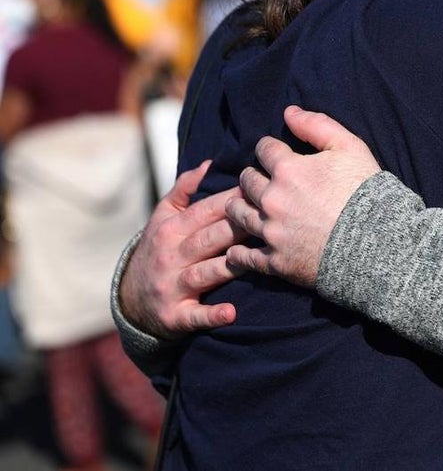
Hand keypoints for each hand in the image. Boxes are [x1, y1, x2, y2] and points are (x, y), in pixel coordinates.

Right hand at [119, 161, 246, 339]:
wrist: (130, 300)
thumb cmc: (159, 249)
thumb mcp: (162, 218)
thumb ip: (184, 190)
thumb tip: (209, 163)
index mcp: (172, 229)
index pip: (207, 211)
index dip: (235, 200)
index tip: (263, 190)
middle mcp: (172, 255)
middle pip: (211, 238)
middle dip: (241, 227)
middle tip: (274, 219)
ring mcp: (173, 285)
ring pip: (208, 272)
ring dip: (233, 265)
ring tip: (260, 258)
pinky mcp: (175, 315)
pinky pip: (195, 315)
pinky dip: (212, 315)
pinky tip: (232, 312)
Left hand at [226, 105, 381, 287]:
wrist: (378, 243)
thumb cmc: (366, 192)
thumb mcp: (350, 147)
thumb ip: (317, 125)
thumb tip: (289, 111)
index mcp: (288, 169)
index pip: (264, 149)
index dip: (268, 148)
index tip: (273, 152)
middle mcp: (272, 199)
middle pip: (247, 181)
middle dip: (251, 176)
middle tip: (257, 179)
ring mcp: (271, 231)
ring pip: (239, 215)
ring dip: (238, 207)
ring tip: (242, 206)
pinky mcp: (275, 261)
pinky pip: (245, 257)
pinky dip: (238, 253)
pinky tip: (236, 250)